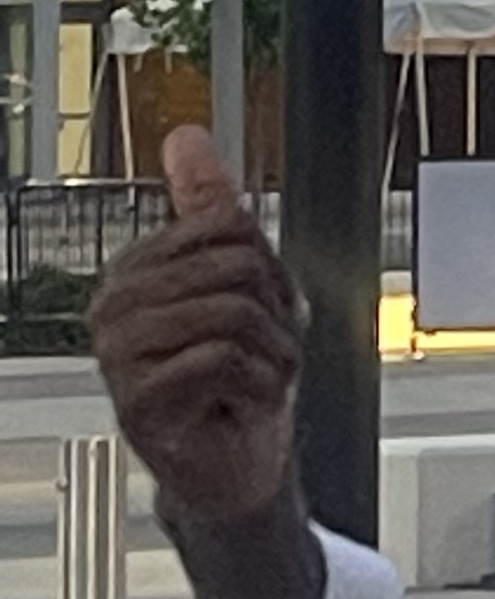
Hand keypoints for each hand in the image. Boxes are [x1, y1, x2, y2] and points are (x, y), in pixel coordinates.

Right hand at [90, 128, 301, 531]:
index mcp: (137, 268)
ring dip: (271, 352)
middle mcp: (116, 306)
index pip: (228, 224)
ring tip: (256, 378)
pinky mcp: (135, 400)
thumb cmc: (237, 374)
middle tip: (264, 351)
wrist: (237, 462)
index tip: (264, 307)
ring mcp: (119, 354)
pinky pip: (222, 358)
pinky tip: (242, 402)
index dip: (269, 267)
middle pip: (235, 264)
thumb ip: (208, 206)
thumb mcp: (239, 280)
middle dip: (274, 311)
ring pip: (231, 310)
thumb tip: (186, 136)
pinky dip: (257, 384)